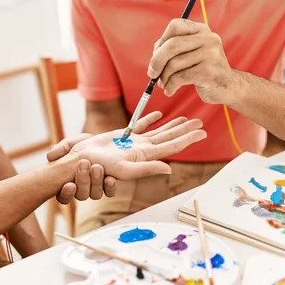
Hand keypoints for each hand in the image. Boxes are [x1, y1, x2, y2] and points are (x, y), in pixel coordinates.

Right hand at [69, 115, 205, 184]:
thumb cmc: (100, 167)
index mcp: (146, 156)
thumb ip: (147, 169)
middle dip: (185, 130)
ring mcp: (135, 143)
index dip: (188, 139)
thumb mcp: (124, 169)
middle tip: (200, 123)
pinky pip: (141, 126)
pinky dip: (151, 119)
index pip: (172, 147)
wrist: (82, 161)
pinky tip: (159, 114)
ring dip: (173, 125)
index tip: (202, 133)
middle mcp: (144, 150)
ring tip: (187, 118)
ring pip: (158, 131)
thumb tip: (169, 169)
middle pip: (169, 138)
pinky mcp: (124, 136)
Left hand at [147, 19, 241, 104]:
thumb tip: (155, 54)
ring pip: (174, 64)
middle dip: (156, 61)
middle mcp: (208, 39)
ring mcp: (211, 55)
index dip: (161, 40)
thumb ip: (173, 49)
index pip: (175, 26)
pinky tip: (170, 90)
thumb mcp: (190, 53)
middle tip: (152, 74)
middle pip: (171, 45)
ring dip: (163, 77)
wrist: (228, 87)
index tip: (157, 54)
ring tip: (164, 84)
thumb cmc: (202, 69)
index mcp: (202, 30)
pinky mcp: (209, 72)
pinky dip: (170, 86)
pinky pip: (179, 78)